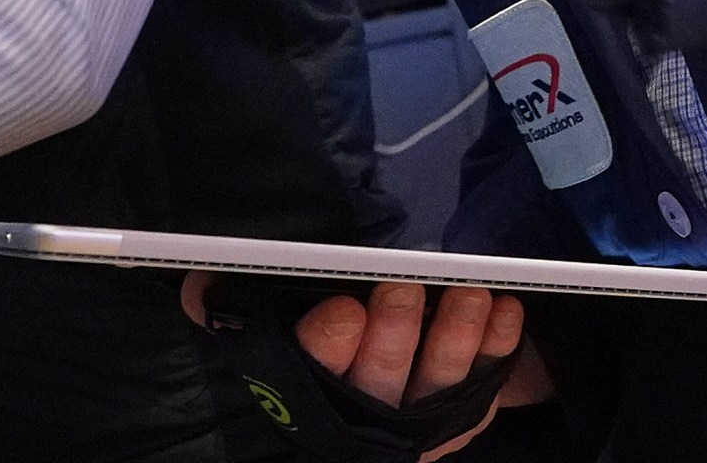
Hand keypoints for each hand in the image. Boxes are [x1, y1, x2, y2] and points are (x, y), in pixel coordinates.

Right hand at [180, 273, 548, 461]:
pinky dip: (498, 350)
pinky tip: (507, 312)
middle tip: (403, 289)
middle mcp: (360, 416)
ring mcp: (414, 421)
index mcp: (305, 393)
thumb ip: (221, 304)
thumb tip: (198, 286)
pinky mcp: (458, 413)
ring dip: (456, 340)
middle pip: (378, 386)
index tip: (343, 309)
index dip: (326, 348)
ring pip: (438, 388)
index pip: (309, 376)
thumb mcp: (254, 315)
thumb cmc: (310, 332)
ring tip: (473, 294)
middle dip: (393, 338)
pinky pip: (484, 388)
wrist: (373, 359)